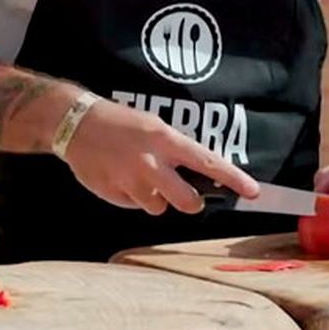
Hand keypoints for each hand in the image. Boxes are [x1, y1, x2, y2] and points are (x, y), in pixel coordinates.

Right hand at [62, 97, 258, 214]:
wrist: (75, 122)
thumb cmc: (120, 122)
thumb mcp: (153, 127)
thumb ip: (175, 151)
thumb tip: (200, 176)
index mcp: (164, 140)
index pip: (208, 162)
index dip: (233, 178)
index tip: (253, 191)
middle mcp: (151, 162)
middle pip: (188, 201)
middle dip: (191, 203)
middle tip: (187, 196)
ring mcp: (130, 181)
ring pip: (158, 207)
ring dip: (155, 198)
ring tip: (140, 177)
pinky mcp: (113, 193)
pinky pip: (133, 205)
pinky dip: (132, 197)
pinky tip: (120, 178)